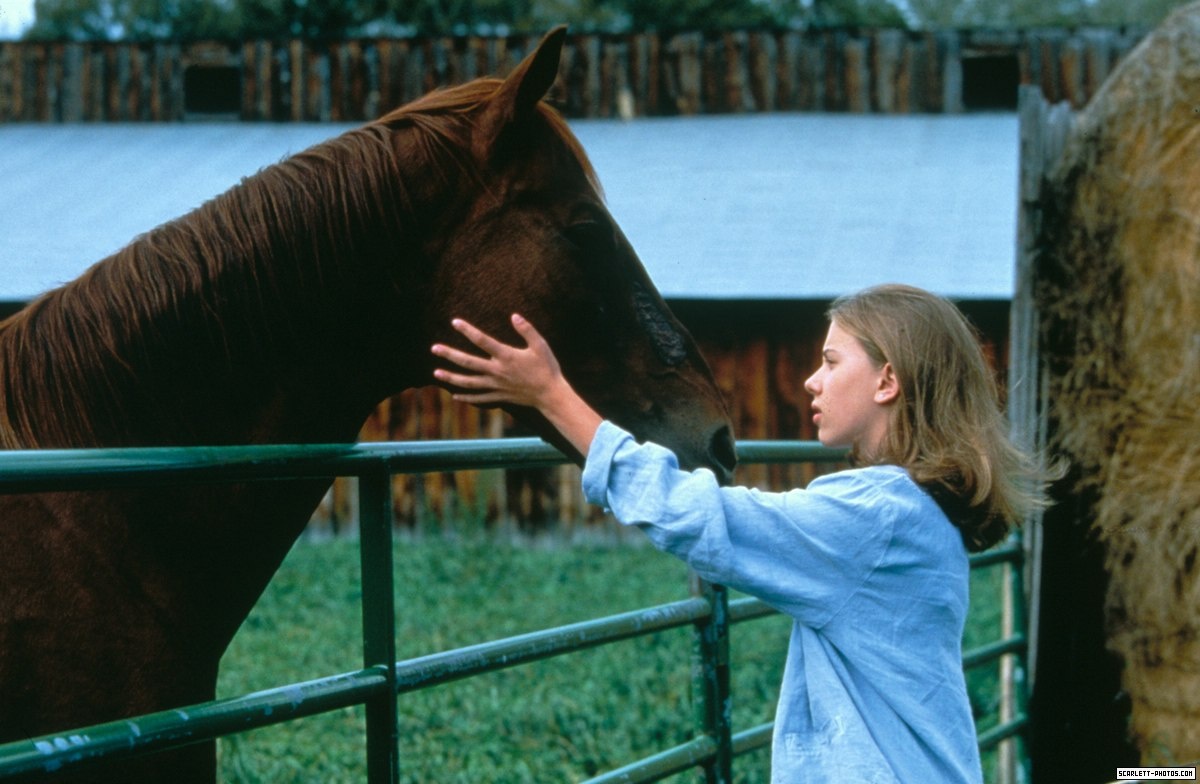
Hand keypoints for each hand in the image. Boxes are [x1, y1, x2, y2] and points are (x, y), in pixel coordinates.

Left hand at [431, 314, 601, 453]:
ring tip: (436, 372)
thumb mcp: (540, 345)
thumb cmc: (547, 368)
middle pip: (468, 362)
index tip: (455, 322)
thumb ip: (527, 330)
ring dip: (451, 377)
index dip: (468, 330)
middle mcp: (497, 371)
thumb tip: (514, 316)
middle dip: (450, 355)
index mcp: (506, 356)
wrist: (551, 395)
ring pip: (469, 382)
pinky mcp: (499, 396)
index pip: (482, 341)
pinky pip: (479, 398)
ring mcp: (496, 386)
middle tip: (434, 348)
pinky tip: (454, 395)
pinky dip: (466, 397)